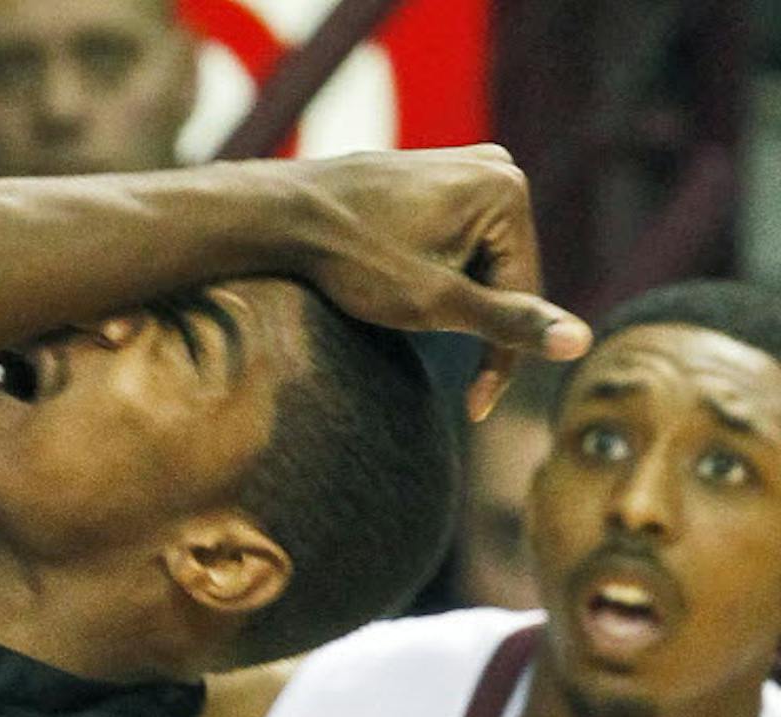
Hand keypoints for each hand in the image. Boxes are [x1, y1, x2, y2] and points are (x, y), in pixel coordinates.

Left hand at [290, 145, 589, 419]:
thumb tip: (582, 342)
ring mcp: (464, 165)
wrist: (278, 214)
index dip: (500, 360)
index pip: (524, 295)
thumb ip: (509, 324)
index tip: (475, 408)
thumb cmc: (351, 259)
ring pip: (477, 261)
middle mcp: (496, 166)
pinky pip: (452, 239)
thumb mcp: (434, 305)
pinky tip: (394, 286)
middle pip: (504, 275)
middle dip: (473, 323)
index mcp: (508, 190)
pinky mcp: (434, 174)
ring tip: (400, 313)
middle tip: (426, 359)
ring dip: (452, 302)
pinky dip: (433, 276)